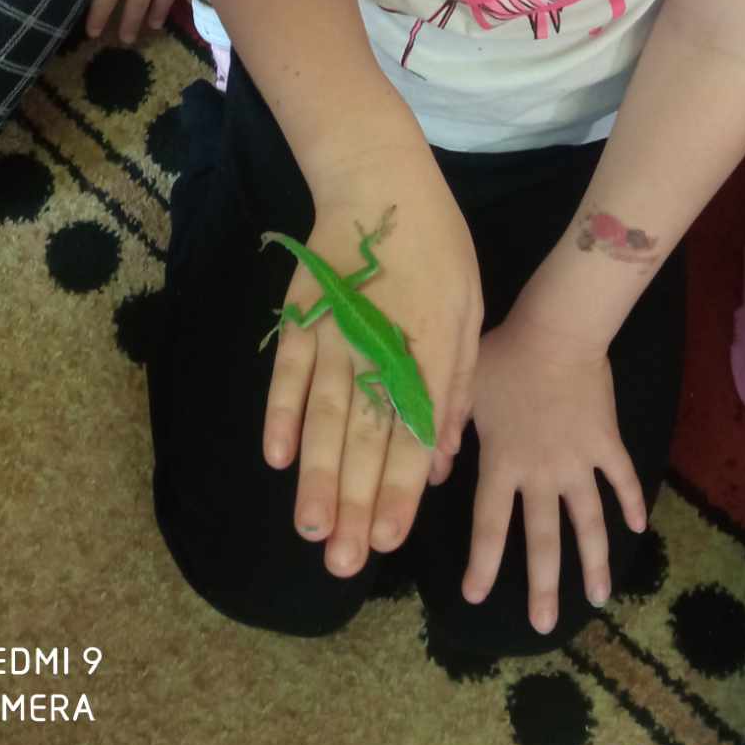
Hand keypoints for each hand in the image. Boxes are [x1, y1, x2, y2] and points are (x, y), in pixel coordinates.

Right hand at [262, 154, 481, 580]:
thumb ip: (455, 387)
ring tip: (310, 529)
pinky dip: (280, 414)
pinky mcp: (301, 316)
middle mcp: (378, 349)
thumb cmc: (435, 247)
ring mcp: (333, 333)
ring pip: (322, 416)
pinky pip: (287, 372)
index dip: (398, 491)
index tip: (385, 542)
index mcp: (426, 348)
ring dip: (315, 476)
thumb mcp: (468, 310)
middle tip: (343, 565)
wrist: (377, 179)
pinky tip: (276, 459)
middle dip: (353, 504)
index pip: (411, 433)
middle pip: (363, 438)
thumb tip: (441, 461)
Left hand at [455, 305, 644, 634]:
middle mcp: (542, 472)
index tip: (475, 596)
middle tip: (543, 627)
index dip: (483, 563)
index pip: (490, 525)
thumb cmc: (503, 355)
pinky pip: (622, 479)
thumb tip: (431, 476)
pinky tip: (638, 529)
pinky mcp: (606, 441)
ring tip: (600, 598)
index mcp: (503, 462)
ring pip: (589, 521)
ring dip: (595, 562)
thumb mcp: (463, 392)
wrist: (557, 330)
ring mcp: (579, 459)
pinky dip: (631, 504)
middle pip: (544, 539)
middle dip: (543, 586)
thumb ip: (445, 434)